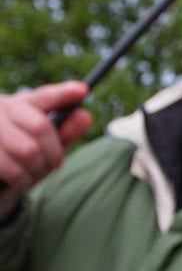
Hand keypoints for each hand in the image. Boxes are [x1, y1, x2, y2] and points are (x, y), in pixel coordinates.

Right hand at [0, 81, 91, 215]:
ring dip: (37, 168)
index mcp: (20, 104)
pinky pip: (14, 170)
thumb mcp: (46, 142)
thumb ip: (66, 130)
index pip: (44, 97)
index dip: (62, 94)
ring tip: (32, 170)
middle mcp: (2, 110)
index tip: (81, 90)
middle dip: (53, 152)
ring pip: (29, 150)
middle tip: (52, 163)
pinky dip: (23, 179)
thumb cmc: (23, 155)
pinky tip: (19, 177)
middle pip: (41, 127)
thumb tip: (85, 116)